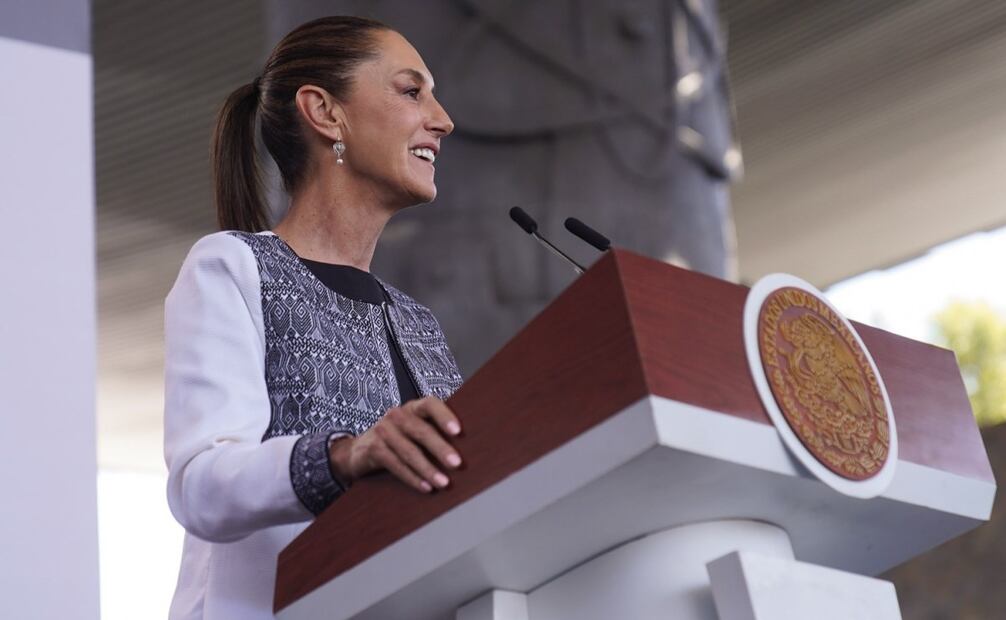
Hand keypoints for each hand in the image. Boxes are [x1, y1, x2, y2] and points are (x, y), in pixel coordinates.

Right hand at [328, 396, 462, 492]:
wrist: (358, 450)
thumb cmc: (398, 439)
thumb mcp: (413, 430)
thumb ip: (434, 432)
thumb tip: (470, 449)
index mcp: (412, 408)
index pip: (430, 404)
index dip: (444, 416)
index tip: (458, 431)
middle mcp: (397, 415)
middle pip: (421, 430)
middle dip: (440, 448)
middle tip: (457, 464)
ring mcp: (383, 431)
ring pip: (409, 451)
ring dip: (428, 469)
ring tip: (443, 482)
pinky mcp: (373, 449)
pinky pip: (396, 465)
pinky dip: (412, 477)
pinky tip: (426, 487)